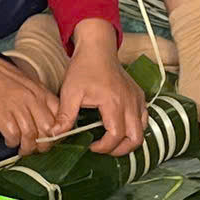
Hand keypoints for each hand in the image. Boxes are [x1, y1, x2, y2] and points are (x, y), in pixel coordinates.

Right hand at [0, 42, 61, 154]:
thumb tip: (46, 118)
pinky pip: (13, 137)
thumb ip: (38, 98)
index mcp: (41, 92)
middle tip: (36, 149)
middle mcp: (32, 100)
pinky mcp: (2, 115)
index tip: (50, 138)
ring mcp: (17, 107)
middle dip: (44, 145)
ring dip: (27, 148)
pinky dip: (12, 143)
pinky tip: (9, 142)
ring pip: (31, 137)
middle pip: (47, 130)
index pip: (60, 116)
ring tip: (22, 150)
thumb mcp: (27, 82)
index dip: (57, 132)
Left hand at [57, 26, 146, 158]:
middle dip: (120, 150)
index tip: (91, 146)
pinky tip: (119, 127)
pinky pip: (143, 119)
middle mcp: (130, 102)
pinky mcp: (139, 96)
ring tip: (111, 141)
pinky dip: (134, 128)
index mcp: (113, 103)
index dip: (104, 147)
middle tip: (103, 148)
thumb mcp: (70, 92)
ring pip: (142, 131)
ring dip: (128, 141)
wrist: (98, 49)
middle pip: (135, 139)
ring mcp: (137, 99)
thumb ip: (65, 116)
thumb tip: (55, 135)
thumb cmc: (84, 68)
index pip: (115, 136)